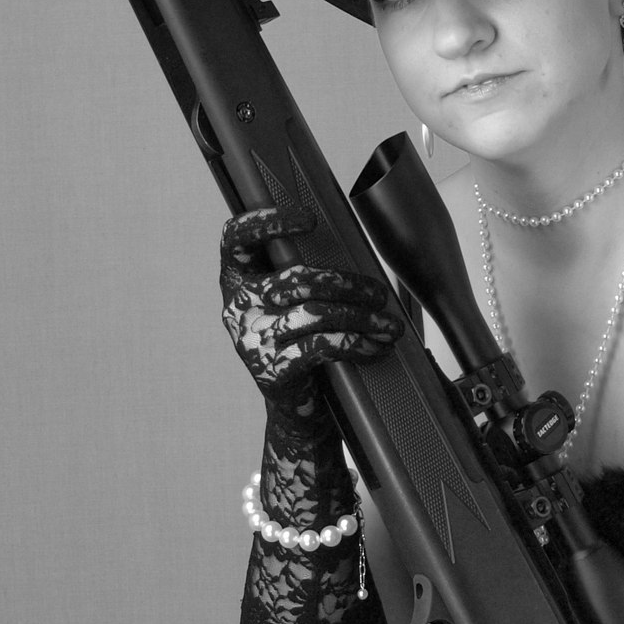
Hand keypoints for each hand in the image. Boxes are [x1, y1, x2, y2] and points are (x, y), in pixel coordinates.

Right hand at [220, 205, 400, 404]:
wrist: (295, 405)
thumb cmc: (300, 342)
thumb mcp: (295, 304)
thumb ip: (306, 276)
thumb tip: (357, 249)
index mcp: (237, 280)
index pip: (235, 239)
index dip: (265, 222)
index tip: (309, 218)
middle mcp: (237, 306)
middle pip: (295, 278)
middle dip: (348, 284)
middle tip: (380, 295)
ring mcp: (250, 339)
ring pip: (315, 313)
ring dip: (362, 317)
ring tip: (389, 326)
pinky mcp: (270, 369)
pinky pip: (322, 345)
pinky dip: (356, 344)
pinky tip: (375, 347)